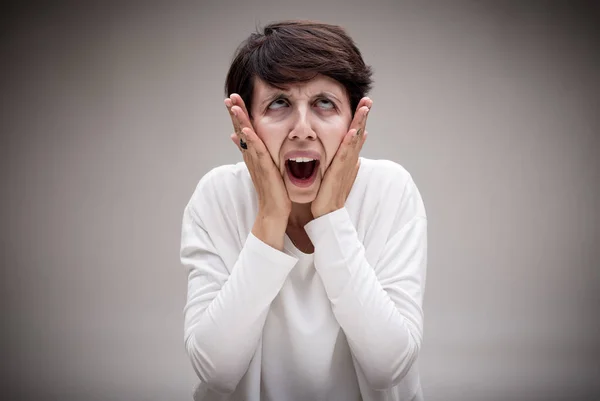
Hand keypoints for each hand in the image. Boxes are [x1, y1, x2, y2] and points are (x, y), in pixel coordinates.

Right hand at [225, 94, 291, 222]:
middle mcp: (251, 157)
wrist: (273, 212)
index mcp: (252, 155)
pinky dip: (250, 140)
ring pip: (246, 138)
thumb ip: (256, 154)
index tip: (234, 98)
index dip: (238, 114)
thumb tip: (242, 141)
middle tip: (230, 95)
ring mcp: (256, 163)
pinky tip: (246, 129)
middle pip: (240, 130)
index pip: (243, 130)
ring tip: (233, 105)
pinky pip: (257, 152)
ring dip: (239, 121)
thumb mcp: (264, 169)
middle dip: (235, 112)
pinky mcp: (264, 169)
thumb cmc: (272, 191)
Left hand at [311, 97, 372, 218]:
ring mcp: (346, 166)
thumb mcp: (339, 175)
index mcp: (348, 160)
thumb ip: (348, 164)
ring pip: (354, 141)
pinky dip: (350, 143)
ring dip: (360, 123)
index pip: (356, 135)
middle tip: (368, 99)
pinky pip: (345, 155)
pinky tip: (354, 131)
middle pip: (359, 134)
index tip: (364, 104)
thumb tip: (357, 156)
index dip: (361, 120)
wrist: (328, 214)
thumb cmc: (331, 196)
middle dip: (363, 116)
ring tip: (364, 108)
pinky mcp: (338, 172)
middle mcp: (350, 161)